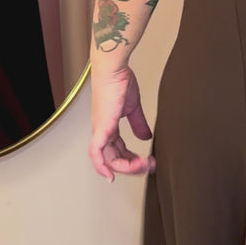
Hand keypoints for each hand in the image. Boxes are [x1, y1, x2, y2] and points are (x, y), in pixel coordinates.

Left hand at [89, 65, 154, 180]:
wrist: (112, 69)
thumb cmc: (119, 82)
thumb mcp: (133, 107)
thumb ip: (139, 123)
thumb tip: (145, 137)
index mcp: (109, 127)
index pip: (118, 151)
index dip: (131, 161)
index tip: (145, 163)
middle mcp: (102, 132)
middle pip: (114, 159)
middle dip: (132, 167)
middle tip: (148, 166)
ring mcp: (101, 131)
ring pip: (108, 160)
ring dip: (126, 167)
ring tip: (143, 166)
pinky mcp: (102, 128)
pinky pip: (97, 153)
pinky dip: (102, 166)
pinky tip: (110, 175)